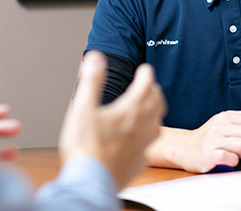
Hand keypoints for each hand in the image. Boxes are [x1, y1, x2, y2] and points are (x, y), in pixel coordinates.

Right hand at [59, 51, 165, 188]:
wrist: (90, 183)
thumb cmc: (85, 148)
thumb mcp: (83, 107)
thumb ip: (91, 80)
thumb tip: (96, 58)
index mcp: (129, 111)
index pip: (145, 85)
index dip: (146, 73)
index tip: (144, 69)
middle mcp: (141, 127)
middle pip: (157, 103)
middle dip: (154, 90)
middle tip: (149, 85)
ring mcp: (142, 146)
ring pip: (158, 123)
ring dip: (155, 111)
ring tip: (150, 107)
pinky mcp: (138, 162)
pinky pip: (150, 144)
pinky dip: (149, 134)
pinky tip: (141, 138)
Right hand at [145, 110, 240, 172]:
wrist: (184, 148)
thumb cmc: (209, 138)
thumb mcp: (223, 125)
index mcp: (225, 116)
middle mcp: (219, 125)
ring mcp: (213, 139)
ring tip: (233, 154)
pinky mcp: (208, 154)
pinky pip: (231, 158)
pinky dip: (233, 161)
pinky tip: (226, 160)